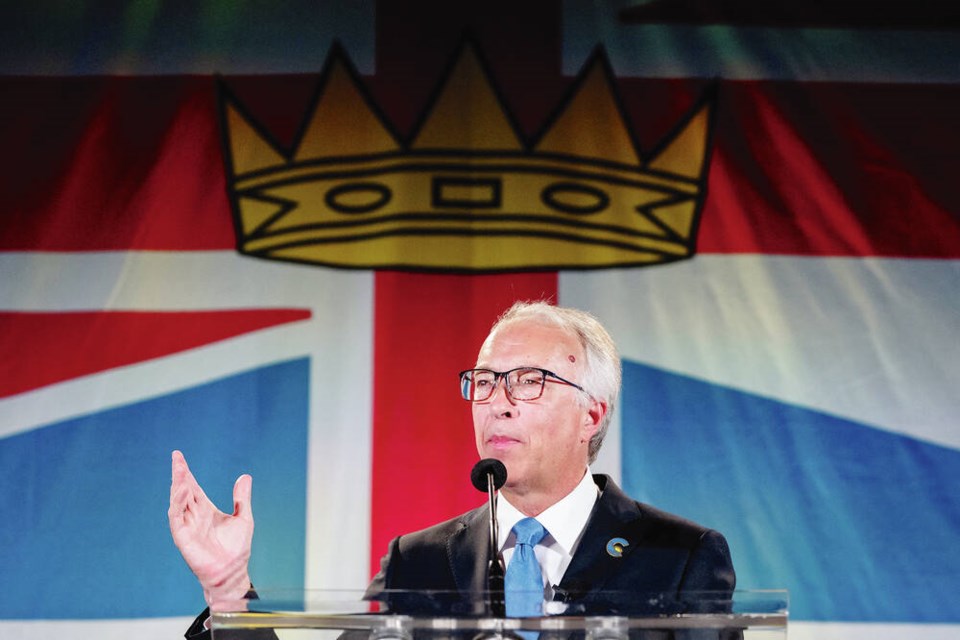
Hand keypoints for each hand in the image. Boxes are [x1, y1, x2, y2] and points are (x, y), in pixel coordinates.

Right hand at [168, 450, 253, 610]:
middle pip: (183, 490)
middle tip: (176, 458)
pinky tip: (181, 491)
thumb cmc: (237, 549)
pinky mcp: (182, 537)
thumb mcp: (243, 518)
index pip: (193, 488)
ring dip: (177, 486)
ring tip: (179, 470)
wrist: (232, 572)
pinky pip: (176, 517)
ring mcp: (187, 525)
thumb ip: (242, 498)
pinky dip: (177, 503)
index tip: (179, 457)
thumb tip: (245, 475)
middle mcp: (194, 516)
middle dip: (180, 474)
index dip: (187, 473)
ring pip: (178, 501)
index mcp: (206, 510)